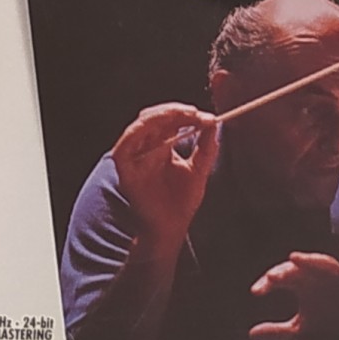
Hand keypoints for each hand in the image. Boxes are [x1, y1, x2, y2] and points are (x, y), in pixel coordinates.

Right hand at [111, 103, 218, 248]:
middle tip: (195, 113)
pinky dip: (138, 132)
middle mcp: (146, 148)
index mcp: (163, 147)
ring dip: (160, 116)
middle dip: (175, 111)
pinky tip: (155, 126)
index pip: (170, 121)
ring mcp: (134, 158)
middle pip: (154, 118)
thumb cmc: (182, 202)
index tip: (206, 116)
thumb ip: (206, 147)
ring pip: (140, 126)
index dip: (186, 114)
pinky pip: (125, 146)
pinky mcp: (125, 170)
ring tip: (181, 115)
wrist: (171, 228)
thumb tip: (213, 123)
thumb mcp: (199, 170)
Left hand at [249, 237, 338, 339]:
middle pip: (298, 268)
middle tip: (271, 278)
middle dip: (284, 271)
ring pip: (322, 263)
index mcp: (303, 285)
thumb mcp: (302, 329)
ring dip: (309, 260)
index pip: (281, 278)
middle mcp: (317, 276)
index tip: (255, 291)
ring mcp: (338, 276)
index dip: (267, 283)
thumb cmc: (330, 322)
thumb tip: (252, 334)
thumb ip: (279, 331)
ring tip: (294, 258)